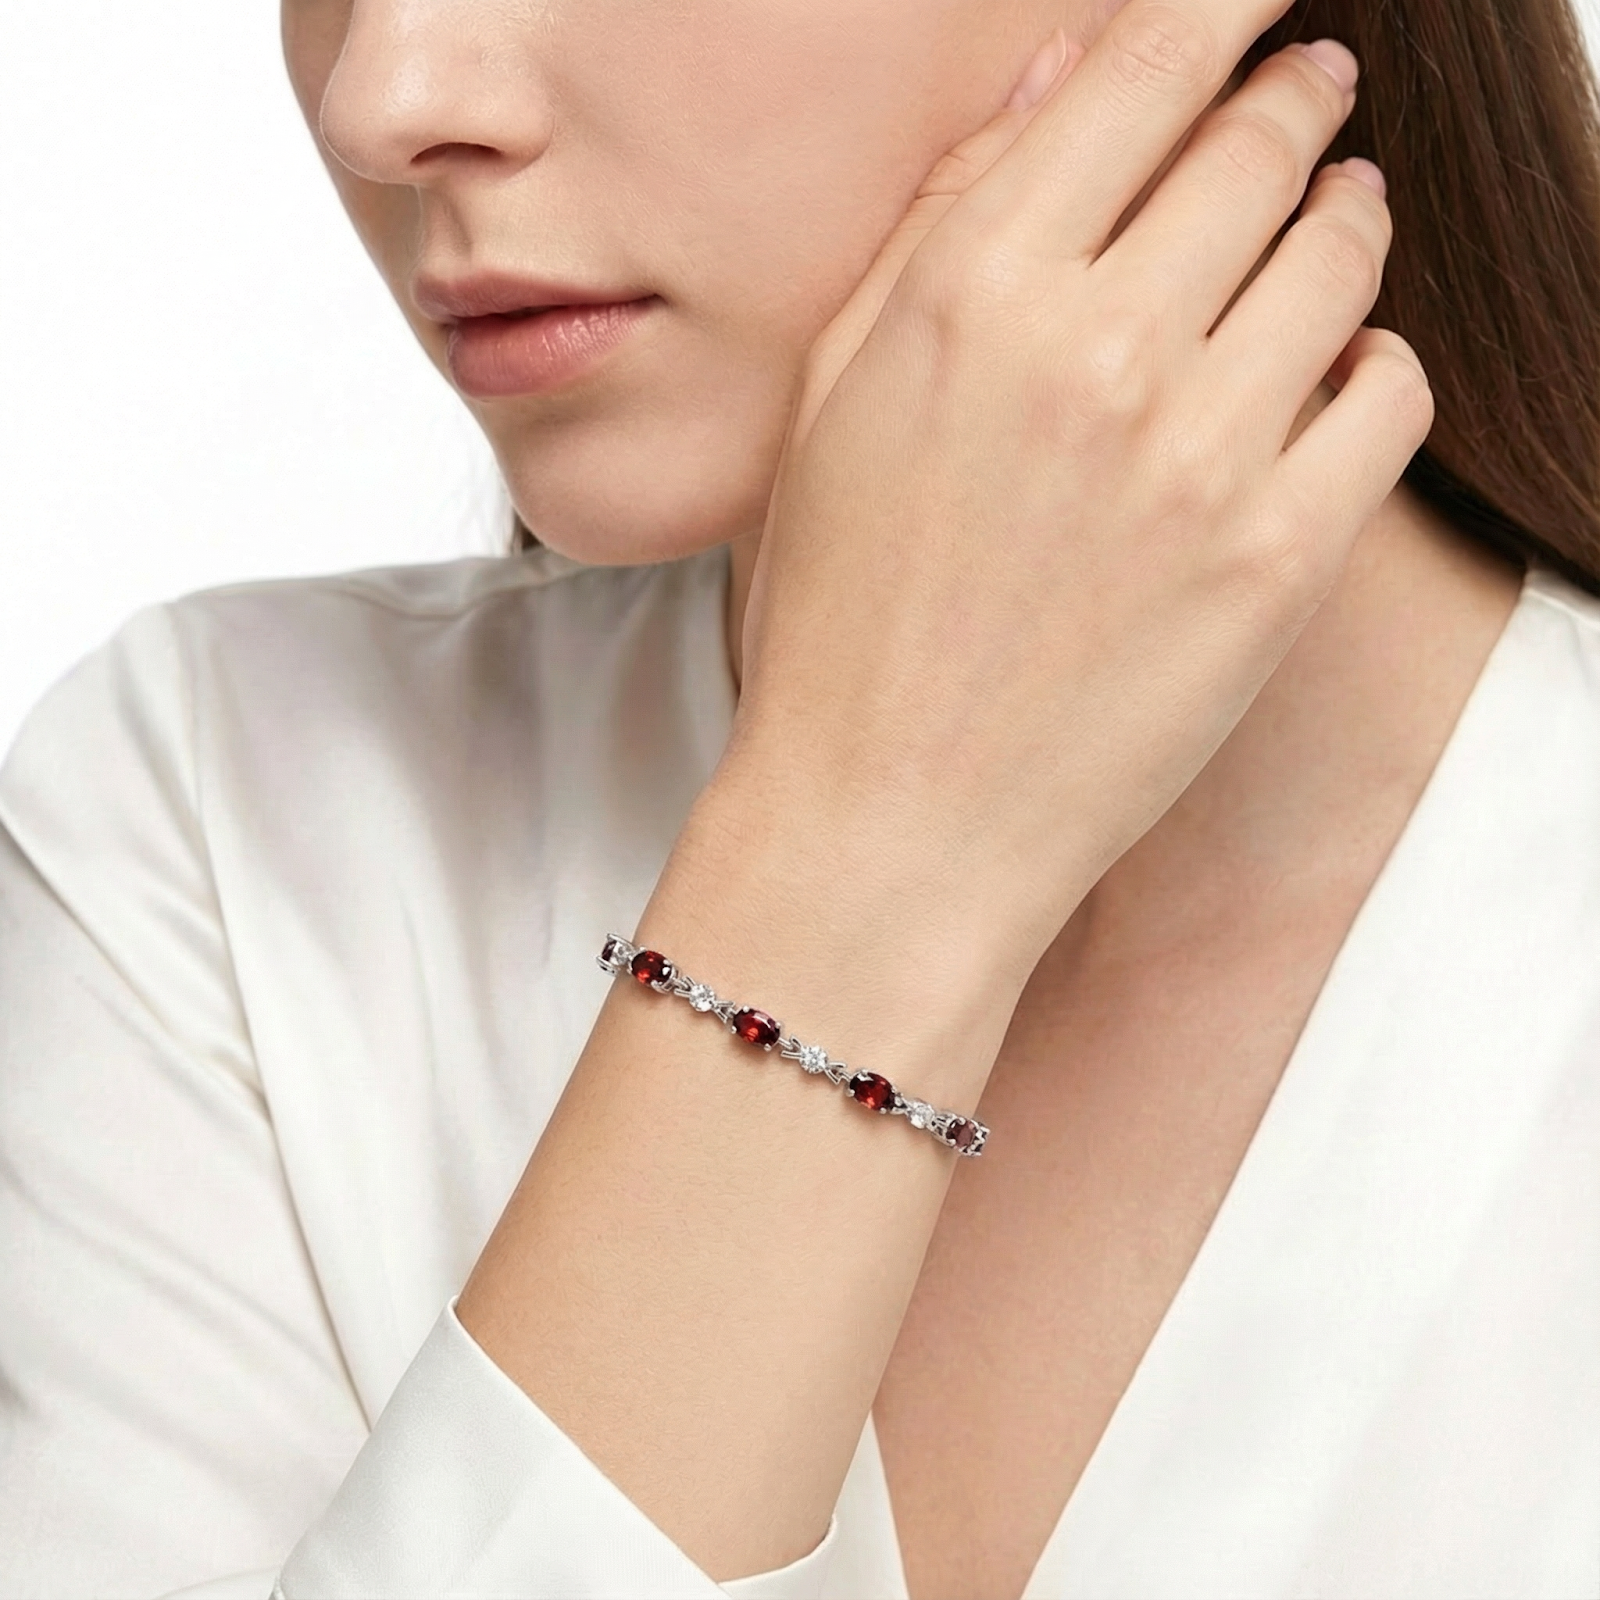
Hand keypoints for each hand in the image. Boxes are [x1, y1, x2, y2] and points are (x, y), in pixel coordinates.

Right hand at [722, 0, 1431, 978]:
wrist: (890, 824)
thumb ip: (937, 228)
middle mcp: (1097, 351)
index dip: (1215, 7)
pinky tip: (1327, 374)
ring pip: (1344, 254)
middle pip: (1261, 144)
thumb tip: (1050, 91)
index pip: (1141, 69)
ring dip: (1347, 214)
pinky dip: (1373, 361)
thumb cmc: (838, 626)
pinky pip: (1388, 394)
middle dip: (1297, 95)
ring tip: (1332, 219)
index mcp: (971, 292)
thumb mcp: (836, 401)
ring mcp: (1201, 458)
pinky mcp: (1279, 563)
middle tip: (1311, 92)